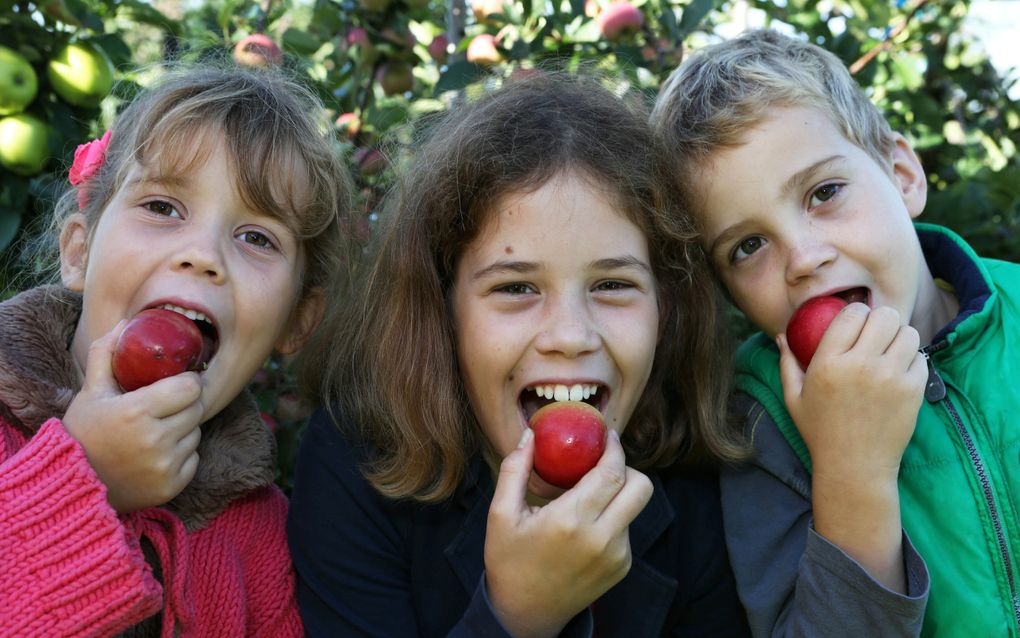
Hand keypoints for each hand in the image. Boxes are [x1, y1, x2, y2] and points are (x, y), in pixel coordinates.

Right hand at [63, 321, 204, 512]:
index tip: (178, 382)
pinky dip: (181, 455)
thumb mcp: (91, 391)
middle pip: (197, 409)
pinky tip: (157, 454)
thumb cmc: (83, 432)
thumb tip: (126, 323)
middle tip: (165, 407)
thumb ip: (107, 354)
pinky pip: (193, 459)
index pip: (191, 388)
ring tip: (156, 431)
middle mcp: (155, 440)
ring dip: (183, 430)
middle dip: (184, 404)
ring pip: (196, 434)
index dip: (187, 382)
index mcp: (137, 412)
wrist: (73, 484)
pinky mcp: (172, 486)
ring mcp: (165, 466)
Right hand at [483, 429, 651, 637]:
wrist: (525, 614)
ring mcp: (616, 555)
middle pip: (641, 487)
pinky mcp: (621, 567)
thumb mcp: (501, 515)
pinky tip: (586, 526)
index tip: (606, 436)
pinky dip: (613, 518)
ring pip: (635, 507)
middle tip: (604, 463)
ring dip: (618, 494)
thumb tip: (530, 435)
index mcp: (570, 520)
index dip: (614, 448)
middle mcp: (601, 538)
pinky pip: (627, 529)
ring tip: (588, 497)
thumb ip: (515, 470)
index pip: (612, 472)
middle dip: (627, 467)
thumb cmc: (509, 562)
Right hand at [778, 303, 925, 477]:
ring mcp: (889, 377)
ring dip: (900, 337)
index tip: (857, 321)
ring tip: (891, 350)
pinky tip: (900, 371)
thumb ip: (787, 364)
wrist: (854, 466)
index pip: (852, 314)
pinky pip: (921, 358)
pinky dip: (913, 361)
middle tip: (878, 332)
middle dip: (882, 319)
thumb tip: (781, 336)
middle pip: (884, 316)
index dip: (856, 312)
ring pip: (908, 332)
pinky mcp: (912, 390)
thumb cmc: (820, 432)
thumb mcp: (794, 398)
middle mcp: (860, 364)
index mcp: (828, 362)